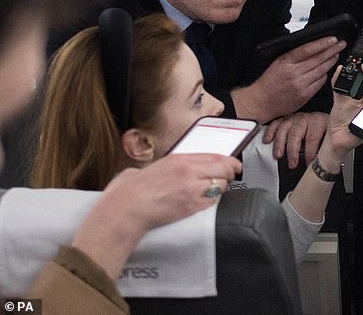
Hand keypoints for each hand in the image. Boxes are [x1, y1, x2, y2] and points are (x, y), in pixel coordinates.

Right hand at [102, 154, 241, 229]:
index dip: (229, 160)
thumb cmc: (131, 189)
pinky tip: (206, 200)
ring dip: (221, 187)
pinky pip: (212, 202)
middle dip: (230, 172)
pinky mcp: (191, 207)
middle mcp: (189, 172)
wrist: (126, 208)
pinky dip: (212, 201)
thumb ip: (170, 165)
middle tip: (232, 175)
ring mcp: (191, 190)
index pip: (215, 156)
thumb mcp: (153, 166)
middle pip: (223, 169)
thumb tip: (175, 167)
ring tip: (215, 189)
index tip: (234, 163)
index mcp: (179, 159)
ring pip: (220, 186)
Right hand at [234, 35, 344, 121]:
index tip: (333, 39)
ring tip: (336, 55)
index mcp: (285, 62)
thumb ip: (292, 55)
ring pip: (321, 71)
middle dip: (332, 50)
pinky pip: (320, 83)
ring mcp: (300, 85)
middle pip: (318, 59)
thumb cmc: (268, 82)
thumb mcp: (277, 63)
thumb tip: (312, 47)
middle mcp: (293, 73)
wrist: (261, 102)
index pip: (308, 49)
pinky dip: (325, 76)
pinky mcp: (304, 96)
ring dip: (331, 62)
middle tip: (341, 45)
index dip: (322, 43)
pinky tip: (327, 70)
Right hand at [263, 112, 328, 167]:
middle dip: (292, 150)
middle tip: (292, 164)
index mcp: (320, 122)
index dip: (310, 152)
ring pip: (284, 127)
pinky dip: (270, 132)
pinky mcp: (286, 119)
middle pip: (296, 132)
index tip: (308, 164)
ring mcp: (295, 117)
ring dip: (279, 143)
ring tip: (278, 155)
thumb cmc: (327, 135)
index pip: (312, 137)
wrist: (330, 125)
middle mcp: (307, 118)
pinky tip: (267, 141)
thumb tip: (324, 162)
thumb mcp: (331, 141)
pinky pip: (276, 123)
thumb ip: (328, 149)